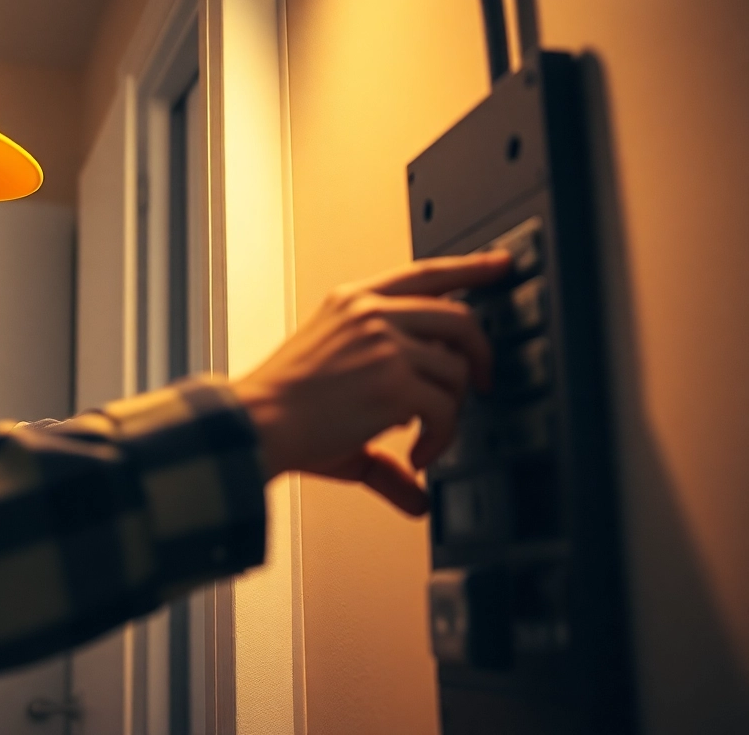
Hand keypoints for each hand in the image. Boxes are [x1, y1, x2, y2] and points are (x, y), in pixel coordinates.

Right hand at [231, 251, 511, 514]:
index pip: (424, 273)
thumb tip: (417, 490)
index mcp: (353, 302)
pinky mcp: (394, 381)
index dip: (471, 266)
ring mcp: (384, 344)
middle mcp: (371, 313)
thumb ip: (383, 423)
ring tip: (426, 435)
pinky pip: (446, 410)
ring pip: (457, 368)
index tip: (500, 264)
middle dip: (481, 353)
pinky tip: (417, 455)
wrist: (254, 425)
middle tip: (479, 383)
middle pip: (459, 317)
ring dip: (451, 410)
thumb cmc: (281, 411)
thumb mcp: (335, 392)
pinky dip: (441, 440)